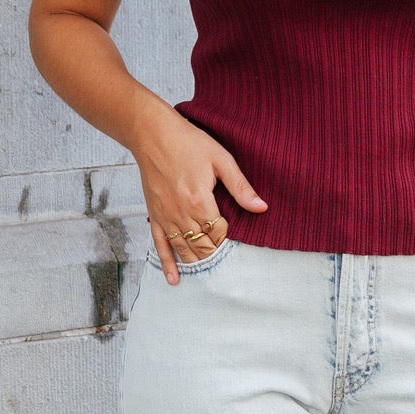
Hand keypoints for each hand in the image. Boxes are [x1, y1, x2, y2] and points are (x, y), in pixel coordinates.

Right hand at [132, 96, 266, 281]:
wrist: (152, 133)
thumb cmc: (188, 142)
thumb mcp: (221, 159)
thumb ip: (240, 187)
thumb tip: (261, 207)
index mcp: (199, 201)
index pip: (218, 232)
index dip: (227, 234)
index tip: (232, 229)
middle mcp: (180, 213)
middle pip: (202, 245)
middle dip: (215, 252)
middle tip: (226, 256)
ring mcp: (165, 216)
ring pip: (184, 249)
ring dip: (197, 261)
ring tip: (209, 272)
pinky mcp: (154, 215)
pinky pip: (160, 245)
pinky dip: (168, 263)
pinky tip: (175, 279)